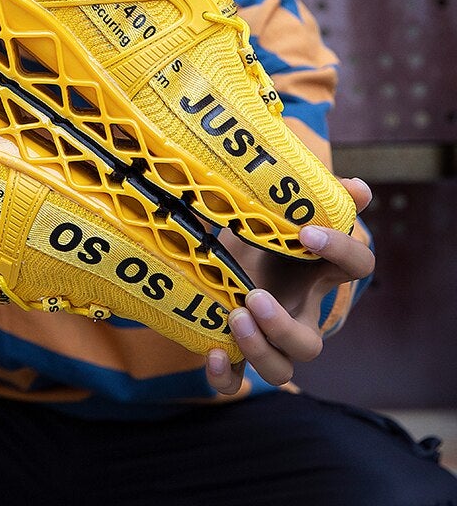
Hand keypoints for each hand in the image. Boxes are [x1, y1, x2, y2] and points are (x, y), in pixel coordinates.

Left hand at [205, 177, 373, 393]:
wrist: (213, 260)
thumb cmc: (253, 238)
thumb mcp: (274, 215)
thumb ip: (311, 199)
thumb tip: (357, 187)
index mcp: (313, 276)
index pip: (356, 268)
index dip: (341, 252)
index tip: (307, 233)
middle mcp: (296, 315)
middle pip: (310, 345)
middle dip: (282, 326)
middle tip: (253, 295)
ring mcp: (265, 339)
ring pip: (280, 370)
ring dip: (259, 349)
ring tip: (233, 314)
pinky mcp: (233, 353)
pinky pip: (236, 383)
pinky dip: (226, 378)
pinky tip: (214, 352)